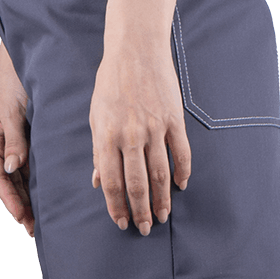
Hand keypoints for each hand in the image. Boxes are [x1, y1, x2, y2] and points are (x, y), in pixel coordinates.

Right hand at [0, 41, 34, 236]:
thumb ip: (14, 139)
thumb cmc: (13, 81)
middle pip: (8, 182)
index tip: (21, 216)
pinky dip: (35, 182)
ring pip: (19, 178)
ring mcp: (13, 143)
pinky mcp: (26, 139)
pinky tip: (45, 196)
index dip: (8, 198)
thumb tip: (14, 168)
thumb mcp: (12, 110)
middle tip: (32, 228)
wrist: (23, 59)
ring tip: (39, 220)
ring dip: (27, 198)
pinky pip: (30, 166)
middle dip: (19, 205)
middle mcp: (0, 145)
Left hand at [89, 37, 190, 233]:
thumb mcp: (96, 116)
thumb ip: (99, 150)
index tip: (121, 222)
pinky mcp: (173, 119)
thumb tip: (98, 181)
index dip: (116, 206)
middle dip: (140, 210)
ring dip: (162, 198)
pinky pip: (181, 153)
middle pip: (137, 183)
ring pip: (160, 173)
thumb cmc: (111, 83)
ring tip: (162, 215)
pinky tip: (181, 186)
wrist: (135, 50)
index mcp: (106, 135)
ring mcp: (154, 127)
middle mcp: (130, 135)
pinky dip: (183, 172)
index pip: (111, 181)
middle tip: (145, 228)